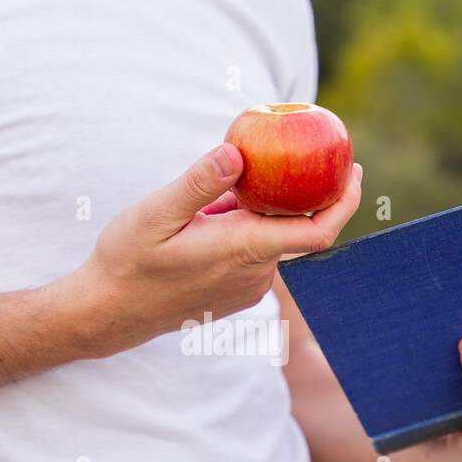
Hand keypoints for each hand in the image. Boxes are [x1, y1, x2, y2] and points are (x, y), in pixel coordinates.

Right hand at [67, 144, 363, 356]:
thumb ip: (198, 184)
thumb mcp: (155, 214)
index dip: (344, 202)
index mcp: (243, 250)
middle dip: (299, 191)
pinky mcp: (238, 293)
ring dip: (261, 209)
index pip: (318, 232)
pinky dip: (248, 226)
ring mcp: (248, 287)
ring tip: (230, 182)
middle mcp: (255, 273)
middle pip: (296, 227)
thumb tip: (237, 152)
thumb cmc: (127, 261)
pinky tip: (216, 211)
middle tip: (297, 149)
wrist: (109, 312)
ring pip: (271, 237)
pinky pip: (255, 252)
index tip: (352, 170)